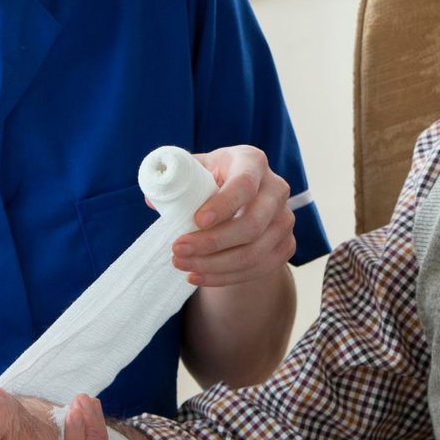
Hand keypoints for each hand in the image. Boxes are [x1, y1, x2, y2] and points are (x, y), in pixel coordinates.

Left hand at [171, 145, 296, 286]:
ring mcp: (284, 219)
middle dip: (212, 243)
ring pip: (254, 252)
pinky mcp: (285, 244)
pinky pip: (258, 269)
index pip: (244, 185)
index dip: (222, 205)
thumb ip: (175, 180)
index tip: (196, 221)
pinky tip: (198, 275)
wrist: (238, 199)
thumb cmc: (211, 181)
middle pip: (253, 225)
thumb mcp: (194, 170)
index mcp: (252, 161)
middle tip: (178, 250)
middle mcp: (276, 189)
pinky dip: (225, 277)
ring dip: (214, 265)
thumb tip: (154, 200)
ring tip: (182, 265)